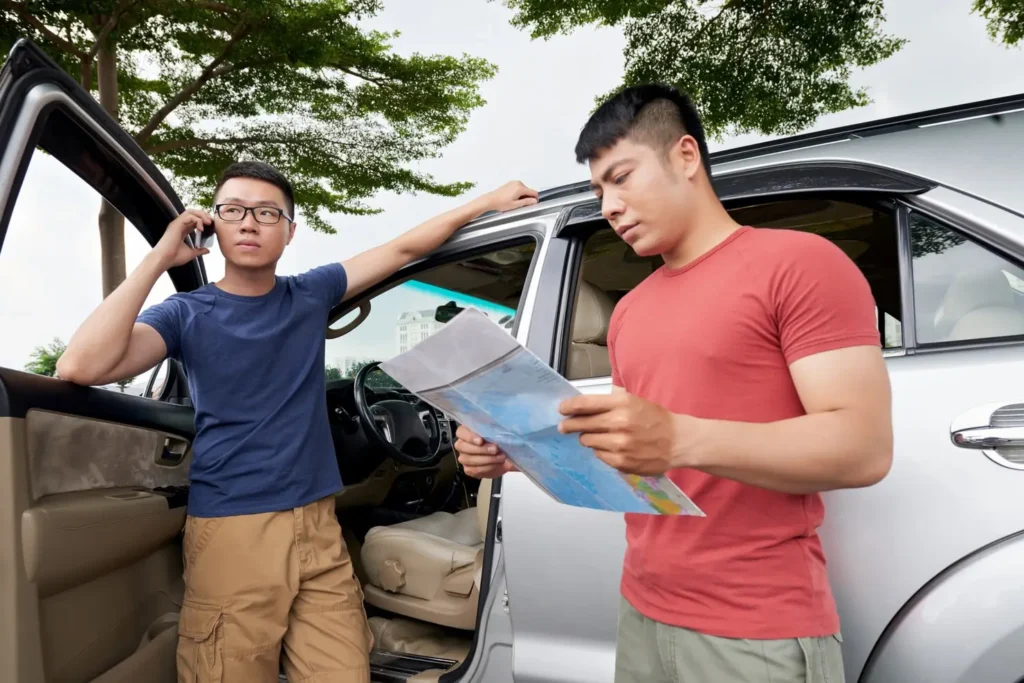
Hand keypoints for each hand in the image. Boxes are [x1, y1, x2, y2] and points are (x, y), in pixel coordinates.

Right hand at [153, 209, 212, 268]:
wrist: (164, 260)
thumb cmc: (174, 257)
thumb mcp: (191, 253)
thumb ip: (199, 250)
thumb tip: (207, 250)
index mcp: (182, 230)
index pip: (194, 220)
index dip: (203, 220)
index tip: (212, 226)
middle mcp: (179, 225)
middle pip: (192, 212)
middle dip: (203, 214)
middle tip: (211, 222)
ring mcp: (177, 224)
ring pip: (190, 212)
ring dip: (201, 215)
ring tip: (208, 223)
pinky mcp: (176, 225)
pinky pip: (189, 217)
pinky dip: (197, 220)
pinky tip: (201, 229)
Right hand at [454, 425, 518, 478]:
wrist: (502, 458)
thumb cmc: (498, 442)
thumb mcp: (500, 434)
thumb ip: (499, 432)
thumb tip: (507, 434)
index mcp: (466, 431)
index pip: (461, 432)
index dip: (469, 436)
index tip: (481, 441)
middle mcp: (462, 444)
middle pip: (462, 446)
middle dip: (481, 449)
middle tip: (495, 449)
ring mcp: (463, 457)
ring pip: (468, 459)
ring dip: (486, 459)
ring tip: (500, 457)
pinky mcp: (468, 469)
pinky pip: (474, 469)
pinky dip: (487, 467)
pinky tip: (496, 465)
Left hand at [481, 180, 538, 213]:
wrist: (490, 200)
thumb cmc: (501, 203)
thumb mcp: (515, 205)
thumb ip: (526, 202)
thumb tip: (534, 201)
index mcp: (520, 188)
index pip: (534, 192)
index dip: (535, 199)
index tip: (533, 204)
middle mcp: (518, 183)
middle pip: (529, 190)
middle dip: (528, 197)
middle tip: (521, 205)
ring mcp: (514, 182)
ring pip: (524, 189)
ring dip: (523, 195)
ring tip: (515, 202)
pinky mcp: (510, 183)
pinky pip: (518, 188)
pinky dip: (518, 193)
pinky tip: (512, 198)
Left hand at [558, 392, 695, 475]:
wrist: (677, 441)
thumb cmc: (655, 419)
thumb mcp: (633, 401)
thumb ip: (609, 402)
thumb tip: (582, 404)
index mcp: (622, 403)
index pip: (584, 404)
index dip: (568, 407)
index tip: (561, 409)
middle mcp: (619, 422)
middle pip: (581, 424)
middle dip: (569, 425)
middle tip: (564, 426)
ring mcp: (620, 444)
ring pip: (587, 441)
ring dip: (588, 438)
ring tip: (597, 436)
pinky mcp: (621, 461)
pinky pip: (599, 455)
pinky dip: (601, 451)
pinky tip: (610, 447)